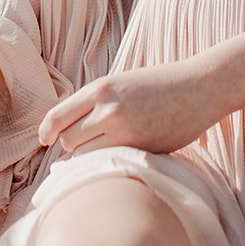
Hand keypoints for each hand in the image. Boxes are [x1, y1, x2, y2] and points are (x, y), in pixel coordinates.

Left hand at [37, 62, 222, 156]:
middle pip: (68, 140)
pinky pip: (111, 163)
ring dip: (90, 156)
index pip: (57, 115)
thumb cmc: (160, 85)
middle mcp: (107, 108)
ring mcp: (124, 130)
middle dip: (72, 145)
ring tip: (107, 148)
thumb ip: (97, 101)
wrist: (199, 87)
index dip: (46, 131)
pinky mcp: (141, 148)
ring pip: (87, 156)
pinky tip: (120, 156)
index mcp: (101, 88)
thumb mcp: (122, 83)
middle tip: (85, 144)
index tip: (45, 139)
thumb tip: (69, 127)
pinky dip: (110, 162)